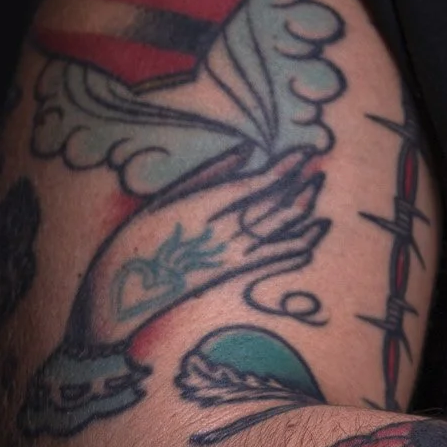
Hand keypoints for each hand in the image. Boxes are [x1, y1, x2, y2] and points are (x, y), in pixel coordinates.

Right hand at [80, 148, 329, 346]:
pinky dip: (293, 249)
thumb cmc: (136, 240)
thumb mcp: (164, 198)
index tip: (308, 151)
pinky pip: (271, 261)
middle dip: (300, 183)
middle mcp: (223, 233)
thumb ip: (208, 174)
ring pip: (277, 231)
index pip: (258, 185)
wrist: (123, 298)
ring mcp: (230, 257)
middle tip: (323, 162)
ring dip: (302, 208)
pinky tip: (312, 239)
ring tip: (319, 186)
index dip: (286, 168)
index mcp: (205, 208)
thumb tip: (247, 149)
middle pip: (274, 205)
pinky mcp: (231, 277)